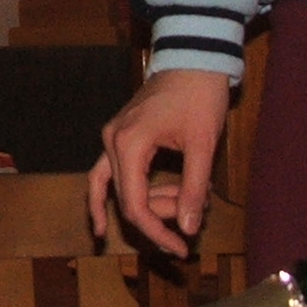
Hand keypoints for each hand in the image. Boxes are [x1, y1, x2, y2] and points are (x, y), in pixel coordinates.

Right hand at [87, 70, 232, 256]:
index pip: (135, 206)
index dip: (157, 233)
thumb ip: (192, 189)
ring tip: (177, 208)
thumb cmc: (200, 96)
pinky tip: (103, 221)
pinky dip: (110, 194)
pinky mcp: (120, 134)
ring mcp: (112, 136)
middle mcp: (112, 141)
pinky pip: (108, 172)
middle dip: (157, 218)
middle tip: (192, 220)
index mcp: (130, 144)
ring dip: (142, 206)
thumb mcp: (202, 145)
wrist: (194, 57)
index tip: (181, 249)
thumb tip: (189, 229)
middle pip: (124, 199)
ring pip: (108, 186)